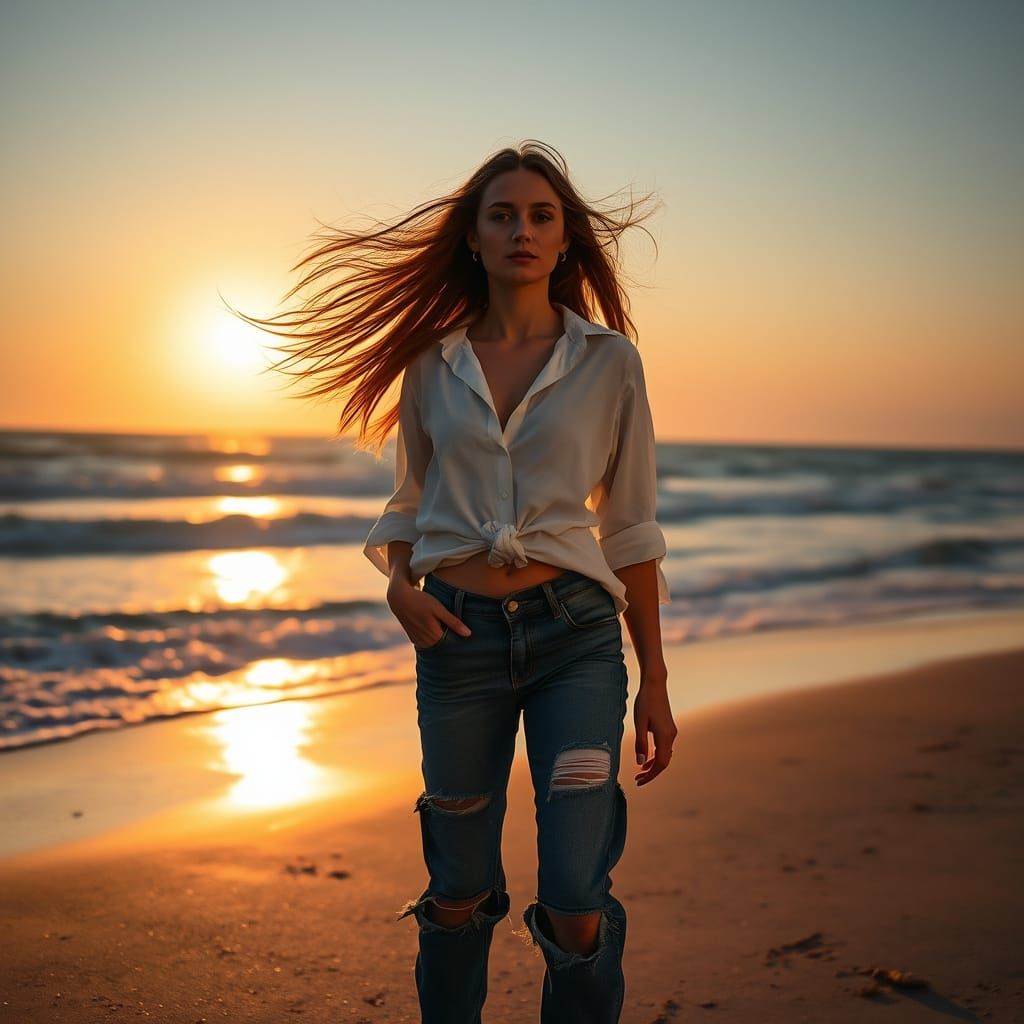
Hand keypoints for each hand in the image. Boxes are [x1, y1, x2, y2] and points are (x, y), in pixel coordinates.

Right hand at [387, 578, 470, 649]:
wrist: (399, 598)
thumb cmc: (421, 601)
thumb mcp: (439, 609)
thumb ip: (453, 622)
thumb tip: (468, 634)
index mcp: (434, 635)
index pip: (451, 644)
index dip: (458, 641)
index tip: (466, 638)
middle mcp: (426, 641)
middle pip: (443, 647)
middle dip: (450, 643)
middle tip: (460, 636)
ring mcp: (418, 640)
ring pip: (434, 646)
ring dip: (440, 643)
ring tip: (447, 634)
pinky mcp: (413, 637)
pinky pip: (426, 644)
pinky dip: (432, 641)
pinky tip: (435, 633)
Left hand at [633, 671, 676, 786]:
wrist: (655, 685)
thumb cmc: (645, 702)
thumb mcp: (639, 723)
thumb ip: (640, 743)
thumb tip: (641, 762)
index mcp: (664, 736)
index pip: (660, 764)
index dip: (650, 775)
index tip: (639, 781)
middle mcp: (671, 736)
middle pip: (664, 762)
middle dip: (652, 772)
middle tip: (638, 779)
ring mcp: (671, 731)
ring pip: (665, 755)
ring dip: (654, 764)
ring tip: (641, 770)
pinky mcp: (669, 727)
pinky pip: (664, 747)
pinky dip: (656, 755)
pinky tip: (647, 756)